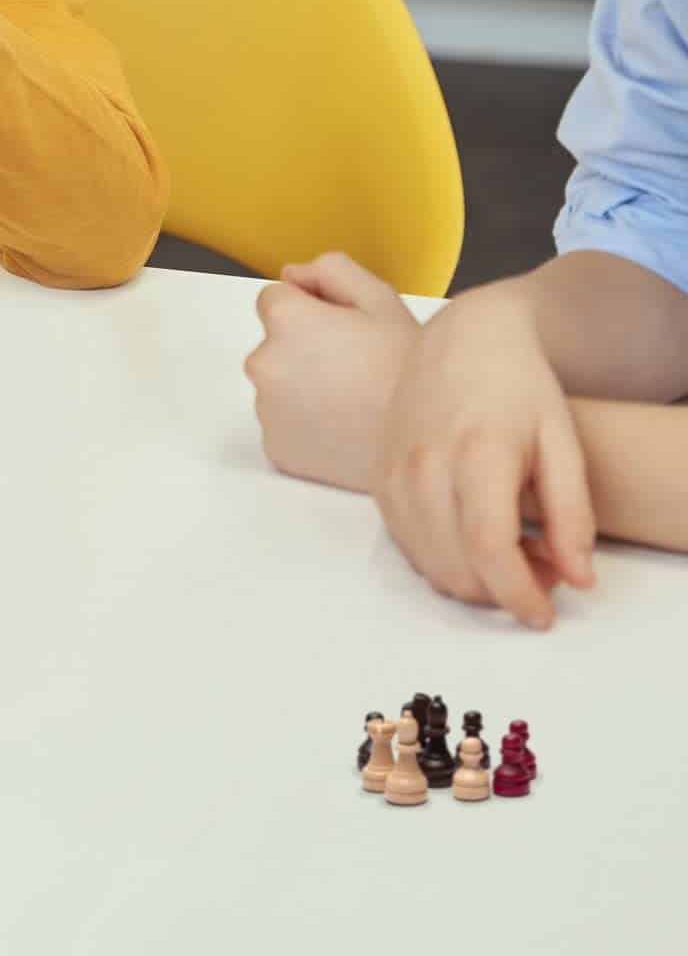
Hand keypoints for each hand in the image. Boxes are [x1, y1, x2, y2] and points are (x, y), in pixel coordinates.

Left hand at [245, 251, 420, 491]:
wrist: (430, 440)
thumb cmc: (409, 370)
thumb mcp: (381, 298)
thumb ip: (330, 270)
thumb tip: (292, 275)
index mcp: (285, 320)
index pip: (275, 298)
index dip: (311, 308)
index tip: (341, 329)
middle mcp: (263, 364)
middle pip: (274, 344)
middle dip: (303, 347)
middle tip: (355, 365)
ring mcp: (267, 411)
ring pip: (279, 385)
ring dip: (303, 386)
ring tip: (354, 397)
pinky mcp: (277, 448)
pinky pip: (285, 425)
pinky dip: (306, 424)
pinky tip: (346, 424)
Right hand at [372, 278, 596, 628]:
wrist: (461, 341)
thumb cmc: (518, 387)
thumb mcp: (564, 443)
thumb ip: (573, 514)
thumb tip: (577, 579)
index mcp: (476, 453)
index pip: (489, 549)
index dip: (519, 594)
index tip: (544, 614)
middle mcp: (423, 466)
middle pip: (456, 567)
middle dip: (504, 590)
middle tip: (542, 566)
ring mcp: (393, 473)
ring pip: (428, 565)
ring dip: (473, 580)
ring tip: (513, 548)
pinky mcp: (378, 480)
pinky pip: (407, 546)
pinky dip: (443, 560)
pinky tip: (474, 535)